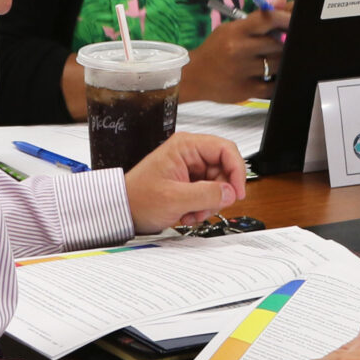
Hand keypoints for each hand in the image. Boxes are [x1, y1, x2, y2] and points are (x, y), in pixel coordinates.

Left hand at [122, 131, 247, 232]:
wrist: (122, 211)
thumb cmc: (138, 198)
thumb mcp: (174, 198)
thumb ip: (206, 194)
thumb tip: (230, 192)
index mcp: (186, 146)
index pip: (226, 149)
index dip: (236, 170)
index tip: (237, 191)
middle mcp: (190, 154)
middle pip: (224, 169)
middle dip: (218, 193)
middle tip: (207, 207)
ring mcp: (190, 168)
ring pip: (217, 185)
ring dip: (208, 204)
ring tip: (191, 213)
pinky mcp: (189, 182)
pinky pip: (208, 194)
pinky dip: (202, 207)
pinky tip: (187, 213)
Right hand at [182, 3, 291, 101]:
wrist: (193, 76)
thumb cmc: (215, 49)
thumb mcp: (232, 29)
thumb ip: (259, 18)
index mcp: (235, 31)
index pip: (268, 19)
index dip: (287, 17)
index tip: (297, 18)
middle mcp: (239, 49)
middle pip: (278, 44)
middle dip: (286, 43)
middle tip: (287, 43)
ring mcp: (242, 71)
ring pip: (278, 64)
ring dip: (282, 61)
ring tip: (277, 59)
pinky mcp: (245, 90)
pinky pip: (272, 86)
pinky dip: (277, 81)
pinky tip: (273, 76)